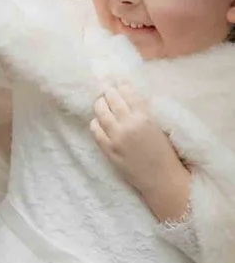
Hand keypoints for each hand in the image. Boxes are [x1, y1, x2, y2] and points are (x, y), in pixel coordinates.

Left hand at [90, 86, 192, 224]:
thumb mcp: (159, 127)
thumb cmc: (167, 154)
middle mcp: (128, 125)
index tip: (118, 81)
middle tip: (107, 87)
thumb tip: (129, 96)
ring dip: (100, 103)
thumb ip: (144, 112)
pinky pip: (95, 130)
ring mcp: (116, 138)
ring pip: (100, 111)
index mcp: (145, 117)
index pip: (127, 92)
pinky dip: (96, 122)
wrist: (163, 181)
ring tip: (101, 101)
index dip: (121, 84)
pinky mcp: (108, 150)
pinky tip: (99, 121)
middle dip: (108, 91)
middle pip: (111, 99)